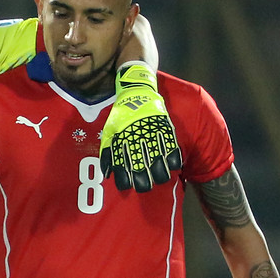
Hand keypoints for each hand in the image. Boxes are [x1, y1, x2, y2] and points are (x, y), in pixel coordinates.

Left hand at [99, 64, 181, 191]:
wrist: (136, 93)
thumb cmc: (121, 115)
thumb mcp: (109, 131)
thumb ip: (108, 152)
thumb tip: (107, 173)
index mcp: (121, 140)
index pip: (122, 166)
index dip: (125, 179)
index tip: (127, 187)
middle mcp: (135, 140)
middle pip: (141, 167)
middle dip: (143, 181)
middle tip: (145, 187)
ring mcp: (151, 135)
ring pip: (157, 160)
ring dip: (160, 173)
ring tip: (160, 179)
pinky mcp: (164, 128)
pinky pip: (171, 148)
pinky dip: (173, 159)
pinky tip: (173, 166)